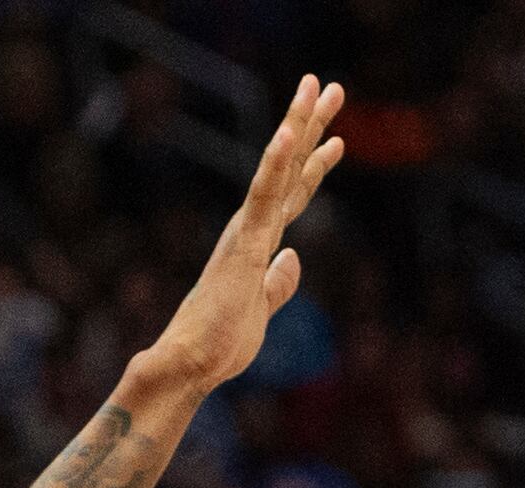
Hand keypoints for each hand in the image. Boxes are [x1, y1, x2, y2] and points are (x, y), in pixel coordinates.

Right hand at [133, 75, 345, 395]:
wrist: (190, 364)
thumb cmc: (218, 344)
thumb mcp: (261, 310)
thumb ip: (278, 283)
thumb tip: (294, 259)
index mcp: (256, 243)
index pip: (292, 194)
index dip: (314, 164)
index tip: (335, 138)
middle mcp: (250, 228)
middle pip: (289, 167)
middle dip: (311, 124)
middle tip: (330, 85)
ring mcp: (246, 232)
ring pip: (279, 168)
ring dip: (298, 125)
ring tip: (317, 87)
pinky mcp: (243, 244)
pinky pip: (263, 196)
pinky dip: (276, 163)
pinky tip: (289, 133)